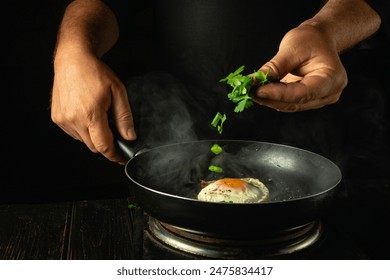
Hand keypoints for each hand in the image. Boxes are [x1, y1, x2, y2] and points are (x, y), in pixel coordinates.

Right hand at [51, 49, 135, 163]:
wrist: (72, 60)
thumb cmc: (95, 73)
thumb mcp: (118, 92)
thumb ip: (124, 117)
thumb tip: (130, 136)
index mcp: (91, 114)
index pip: (104, 146)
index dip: (114, 155)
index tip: (121, 158)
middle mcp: (74, 119)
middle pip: (94, 146)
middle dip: (106, 143)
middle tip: (113, 130)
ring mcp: (63, 120)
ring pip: (84, 141)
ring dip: (94, 136)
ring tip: (97, 116)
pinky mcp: (57, 118)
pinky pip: (74, 134)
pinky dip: (83, 130)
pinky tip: (87, 115)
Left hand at [253, 24, 347, 111]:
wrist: (319, 39)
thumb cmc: (311, 39)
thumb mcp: (292, 48)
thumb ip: (274, 67)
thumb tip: (254, 81)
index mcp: (332, 78)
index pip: (303, 93)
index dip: (279, 94)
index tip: (258, 91)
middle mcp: (329, 93)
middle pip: (296, 103)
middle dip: (270, 98)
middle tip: (249, 92)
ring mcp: (319, 99)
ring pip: (290, 106)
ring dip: (269, 100)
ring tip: (251, 91)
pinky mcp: (308, 100)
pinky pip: (288, 103)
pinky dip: (273, 98)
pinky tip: (259, 92)